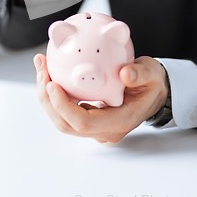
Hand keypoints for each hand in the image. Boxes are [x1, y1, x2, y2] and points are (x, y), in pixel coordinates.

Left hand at [34, 54, 168, 142]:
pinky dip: (55, 92)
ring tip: (42, 67)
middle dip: (48, 99)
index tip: (52, 84)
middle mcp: (104, 129)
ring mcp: (96, 126)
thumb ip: (140, 74)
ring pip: (62, 118)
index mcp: (119, 122)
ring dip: (48, 95)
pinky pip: (66, 109)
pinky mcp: (90, 117)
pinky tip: (51, 71)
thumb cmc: (152, 83)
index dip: (63, 106)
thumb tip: (125, 74)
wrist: (154, 90)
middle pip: (66, 123)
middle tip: (42, 71)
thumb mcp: (152, 74)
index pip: (83, 122)